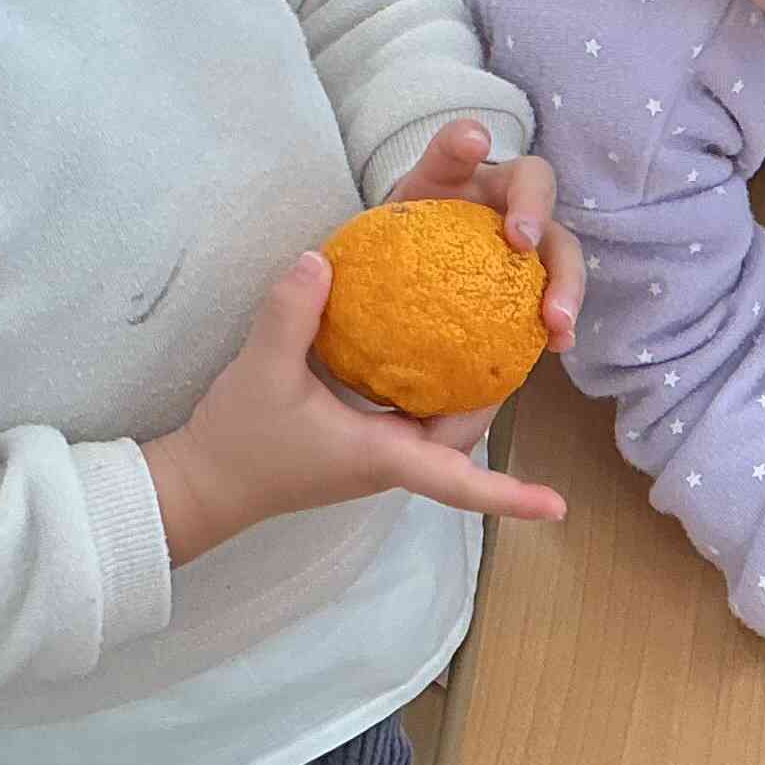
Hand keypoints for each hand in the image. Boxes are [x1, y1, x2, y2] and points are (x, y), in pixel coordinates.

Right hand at [149, 251, 568, 564]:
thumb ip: (290, 315)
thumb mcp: (260, 371)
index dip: (510, 495)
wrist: (204, 482)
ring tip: (488, 329)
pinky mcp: (364, 442)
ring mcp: (380, 455)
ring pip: (444, 428)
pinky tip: (429, 339)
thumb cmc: (237, 441)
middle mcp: (393, 462)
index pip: (459, 482)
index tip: (560, 506)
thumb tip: (319, 258)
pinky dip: (430, 383)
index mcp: (383, 458)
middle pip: (467, 440)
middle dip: (497, 397)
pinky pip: (414, 415)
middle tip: (519, 335)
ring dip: (466, 388)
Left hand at [387, 119, 587, 352]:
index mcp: (460, 176)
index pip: (458, 144)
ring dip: (566, 280)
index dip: (465, 141)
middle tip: (523, 243)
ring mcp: (533, 242)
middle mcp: (507, 199)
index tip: (475, 145)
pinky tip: (558, 344)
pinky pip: (560, 297)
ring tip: (558, 319)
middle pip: (537, 187)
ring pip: (562, 247)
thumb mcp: (388, 234)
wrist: (424, 278)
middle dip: (535, 210)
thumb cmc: (410, 249)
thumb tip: (331, 259)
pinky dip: (563, 321)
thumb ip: (373, 230)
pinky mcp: (541, 283)